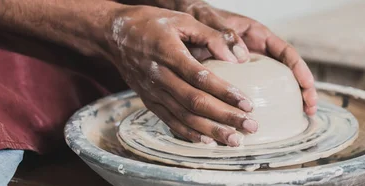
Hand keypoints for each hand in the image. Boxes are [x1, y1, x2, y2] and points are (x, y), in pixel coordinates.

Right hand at [105, 5, 256, 145]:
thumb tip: (237, 57)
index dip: (226, 93)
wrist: (113, 34)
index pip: (201, 78)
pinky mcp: (149, 101)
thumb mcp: (183, 19)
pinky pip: (170, 121)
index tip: (248, 104)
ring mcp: (153, 92)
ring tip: (235, 140)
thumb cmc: (151, 23)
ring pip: (184, 116)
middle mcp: (160, 76)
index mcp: (169, 54)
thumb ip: (212, 36)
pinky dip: (188, 134)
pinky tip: (207, 142)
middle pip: (196, 103)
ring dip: (211, 131)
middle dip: (225, 117)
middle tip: (250, 126)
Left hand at [178, 1, 318, 114]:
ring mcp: (250, 67)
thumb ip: (223, 34)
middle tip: (310, 109)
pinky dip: (265, 105)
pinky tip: (267, 121)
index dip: (300, 69)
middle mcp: (258, 51)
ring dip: (290, 100)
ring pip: (276, 84)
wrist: (181, 24)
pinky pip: (256, 91)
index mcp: (258, 35)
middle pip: (288, 71)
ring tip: (301, 117)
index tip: (308, 86)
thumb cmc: (198, 18)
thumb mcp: (210, 21)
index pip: (286, 53)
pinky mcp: (238, 79)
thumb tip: (241, 58)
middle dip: (303, 89)